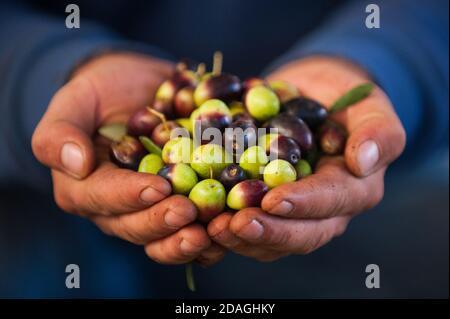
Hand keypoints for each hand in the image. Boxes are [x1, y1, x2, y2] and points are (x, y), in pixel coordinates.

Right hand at [32, 52, 224, 264]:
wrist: (140, 89)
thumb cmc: (103, 92)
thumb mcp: (76, 100)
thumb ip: (60, 130)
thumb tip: (74, 164)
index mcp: (86, 186)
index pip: (101, 198)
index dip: (129, 196)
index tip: (157, 186)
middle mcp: (118, 207)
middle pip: (135, 226)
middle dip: (162, 222)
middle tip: (188, 212)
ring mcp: (151, 209)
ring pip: (164, 236)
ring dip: (187, 239)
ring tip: (211, 232)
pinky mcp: (179, 204)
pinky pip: (193, 227)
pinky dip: (212, 231)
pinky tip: (230, 227)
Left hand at [208, 56, 405, 260]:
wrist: (313, 98)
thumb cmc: (344, 99)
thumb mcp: (371, 106)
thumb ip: (379, 132)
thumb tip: (363, 161)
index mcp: (353, 189)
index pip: (330, 202)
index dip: (302, 204)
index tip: (272, 200)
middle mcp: (324, 211)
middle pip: (300, 233)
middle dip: (267, 232)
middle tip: (234, 225)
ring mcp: (294, 213)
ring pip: (272, 240)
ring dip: (241, 238)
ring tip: (212, 229)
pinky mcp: (267, 209)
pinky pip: (249, 226)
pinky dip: (227, 226)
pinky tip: (203, 220)